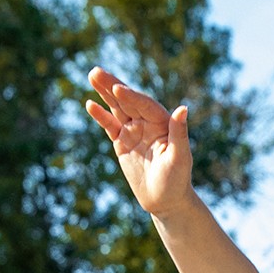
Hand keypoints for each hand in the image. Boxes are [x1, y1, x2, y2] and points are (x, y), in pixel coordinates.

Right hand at [86, 67, 193, 216]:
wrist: (166, 201)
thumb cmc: (177, 180)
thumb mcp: (179, 157)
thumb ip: (179, 133)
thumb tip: (183, 108)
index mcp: (163, 123)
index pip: (144, 105)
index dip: (131, 97)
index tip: (118, 89)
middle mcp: (148, 123)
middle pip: (128, 101)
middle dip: (113, 86)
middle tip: (97, 72)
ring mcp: (134, 131)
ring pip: (117, 108)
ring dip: (104, 93)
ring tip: (92, 75)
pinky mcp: (122, 142)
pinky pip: (110, 126)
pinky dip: (101, 116)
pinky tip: (90, 105)